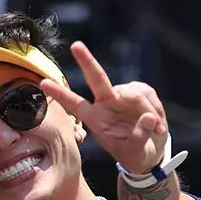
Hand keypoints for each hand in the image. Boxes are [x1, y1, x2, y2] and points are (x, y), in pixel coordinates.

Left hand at [40, 41, 168, 173]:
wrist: (149, 152)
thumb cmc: (135, 153)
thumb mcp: (135, 152)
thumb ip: (140, 136)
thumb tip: (148, 117)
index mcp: (96, 119)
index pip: (75, 105)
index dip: (60, 94)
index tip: (43, 83)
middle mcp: (106, 103)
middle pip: (97, 79)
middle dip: (87, 61)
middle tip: (76, 46)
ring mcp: (123, 95)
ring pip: (136, 94)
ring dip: (150, 112)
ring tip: (156, 131)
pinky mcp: (140, 91)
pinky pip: (149, 94)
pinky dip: (157, 110)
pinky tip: (157, 124)